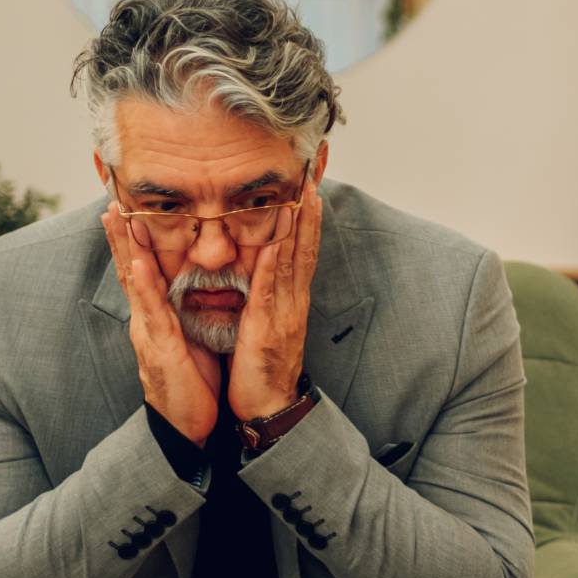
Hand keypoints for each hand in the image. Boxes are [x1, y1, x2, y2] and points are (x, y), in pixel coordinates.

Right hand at [101, 202, 222, 444]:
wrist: (190, 427)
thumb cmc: (193, 384)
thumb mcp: (189, 340)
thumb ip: (184, 315)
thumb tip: (188, 292)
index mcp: (156, 317)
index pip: (142, 270)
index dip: (133, 239)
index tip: (126, 206)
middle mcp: (146, 320)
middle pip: (129, 267)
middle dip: (120, 233)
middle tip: (111, 198)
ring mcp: (149, 333)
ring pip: (133, 282)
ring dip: (124, 248)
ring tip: (116, 216)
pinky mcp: (160, 348)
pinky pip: (152, 312)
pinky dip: (144, 286)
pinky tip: (139, 263)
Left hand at [229, 177, 322, 420]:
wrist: (268, 406)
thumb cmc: (262, 366)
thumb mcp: (267, 321)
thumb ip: (267, 292)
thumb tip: (265, 265)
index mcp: (291, 295)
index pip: (303, 244)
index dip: (308, 211)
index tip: (311, 179)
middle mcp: (294, 298)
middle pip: (307, 243)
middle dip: (311, 205)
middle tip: (316, 170)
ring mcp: (284, 311)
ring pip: (294, 260)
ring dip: (300, 225)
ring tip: (304, 191)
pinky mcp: (268, 327)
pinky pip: (270, 290)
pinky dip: (274, 265)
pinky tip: (276, 242)